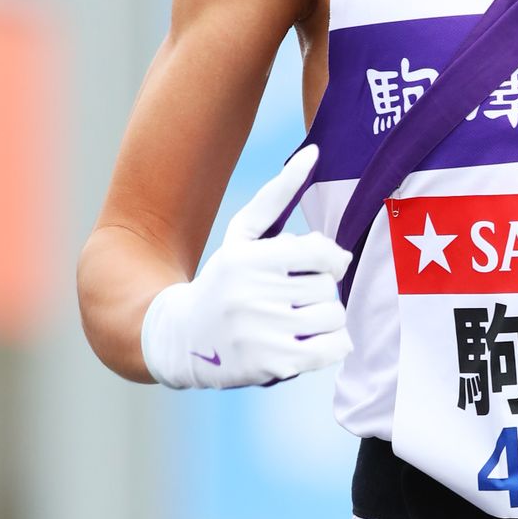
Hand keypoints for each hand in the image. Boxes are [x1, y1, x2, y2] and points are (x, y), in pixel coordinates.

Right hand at [140, 144, 350, 388]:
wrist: (182, 338)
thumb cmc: (223, 280)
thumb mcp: (242, 234)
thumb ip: (278, 193)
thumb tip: (313, 153)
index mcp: (248, 259)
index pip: (321, 252)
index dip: (329, 260)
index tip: (319, 267)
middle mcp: (253, 294)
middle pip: (329, 289)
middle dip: (321, 293)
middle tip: (298, 299)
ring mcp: (262, 332)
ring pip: (334, 318)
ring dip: (326, 320)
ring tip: (299, 321)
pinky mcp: (272, 365)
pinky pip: (332, 350)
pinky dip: (331, 347)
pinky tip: (309, 342)